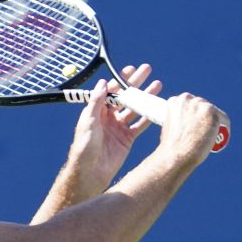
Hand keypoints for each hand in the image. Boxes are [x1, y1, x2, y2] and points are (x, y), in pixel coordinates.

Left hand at [67, 64, 161, 193]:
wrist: (90, 171)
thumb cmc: (84, 146)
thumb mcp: (88, 121)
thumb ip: (96, 102)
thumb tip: (103, 82)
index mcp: (97, 111)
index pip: (111, 91)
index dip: (121, 80)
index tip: (131, 69)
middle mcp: (108, 117)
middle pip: (125, 96)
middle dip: (136, 83)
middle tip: (148, 70)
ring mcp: (118, 127)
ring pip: (134, 108)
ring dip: (145, 97)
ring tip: (157, 84)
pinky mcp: (127, 139)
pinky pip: (139, 125)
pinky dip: (148, 116)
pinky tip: (157, 107)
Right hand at [158, 92, 229, 165]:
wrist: (177, 155)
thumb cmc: (171, 147)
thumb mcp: (169, 128)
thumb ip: (177, 120)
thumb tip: (186, 124)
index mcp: (175, 101)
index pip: (190, 104)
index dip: (193, 114)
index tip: (195, 123)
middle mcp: (187, 99)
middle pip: (202, 105)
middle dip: (204, 116)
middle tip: (204, 130)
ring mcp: (200, 105)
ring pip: (213, 112)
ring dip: (213, 121)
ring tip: (212, 134)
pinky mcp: (212, 113)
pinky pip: (224, 119)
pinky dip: (225, 127)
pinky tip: (222, 135)